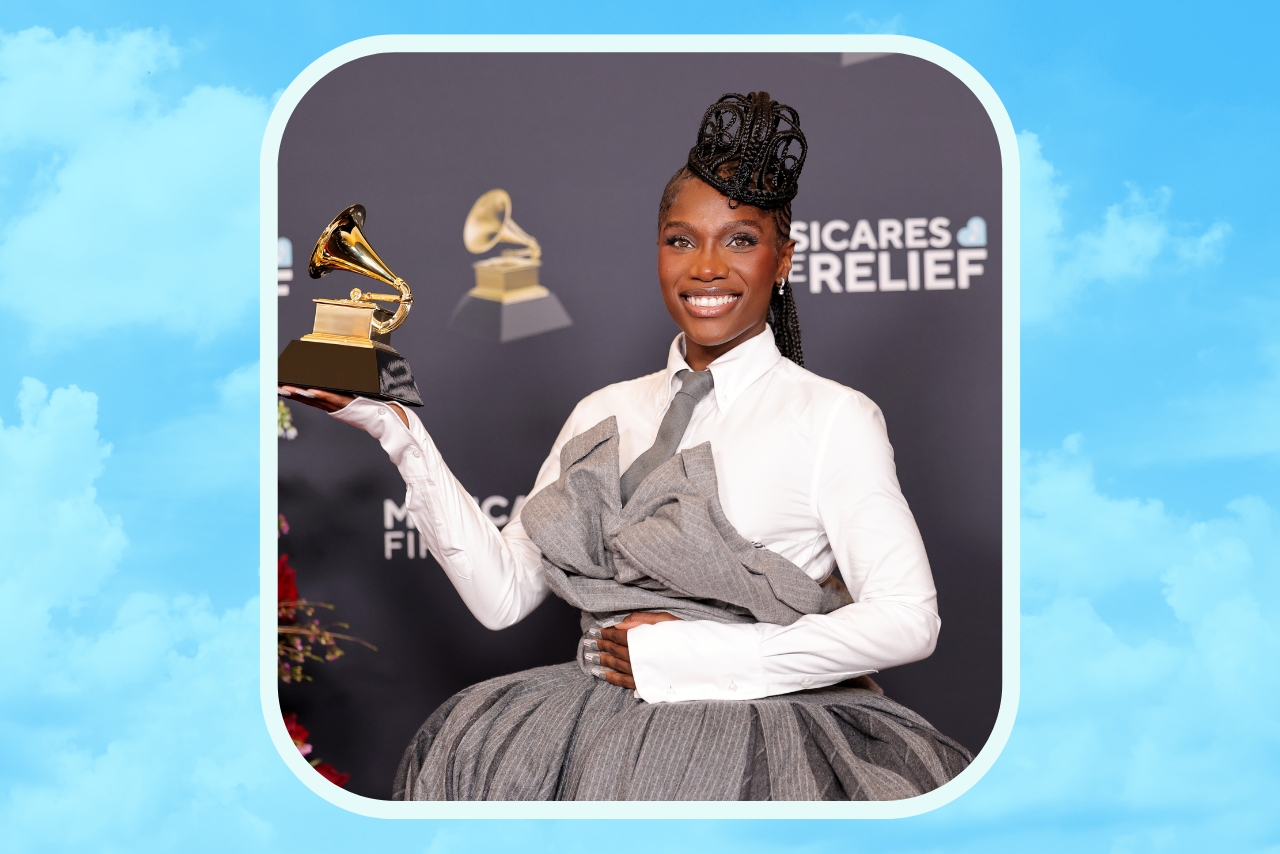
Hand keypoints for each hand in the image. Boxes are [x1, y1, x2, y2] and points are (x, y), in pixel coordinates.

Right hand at [278, 386, 407, 427]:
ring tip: (286, 389)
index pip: (308, 395)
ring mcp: (339, 405)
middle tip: (274, 387)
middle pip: (307, 397)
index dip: (292, 391)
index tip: (278, 386)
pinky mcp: (349, 404)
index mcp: (331, 401)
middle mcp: (332, 405)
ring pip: (316, 398)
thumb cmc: (373, 404)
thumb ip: (343, 385)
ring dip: (300, 393)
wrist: (388, 418)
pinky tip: (311, 391)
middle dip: (289, 392)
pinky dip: (322, 395)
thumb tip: (335, 369)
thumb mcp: (354, 391)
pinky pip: (333, 399)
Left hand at [586, 612, 681, 689]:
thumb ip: (641, 620)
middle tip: (588, 641)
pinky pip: (623, 681)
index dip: (605, 633)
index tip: (595, 630)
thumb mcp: (665, 620)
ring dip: (601, 659)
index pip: (618, 635)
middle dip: (600, 644)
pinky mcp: (645, 683)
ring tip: (589, 655)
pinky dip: (610, 678)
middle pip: (614, 649)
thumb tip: (620, 624)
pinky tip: (599, 673)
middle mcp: (639, 656)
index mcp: (643, 639)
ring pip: (615, 665)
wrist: (701, 659)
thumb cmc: (684, 636)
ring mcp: (641, 671)